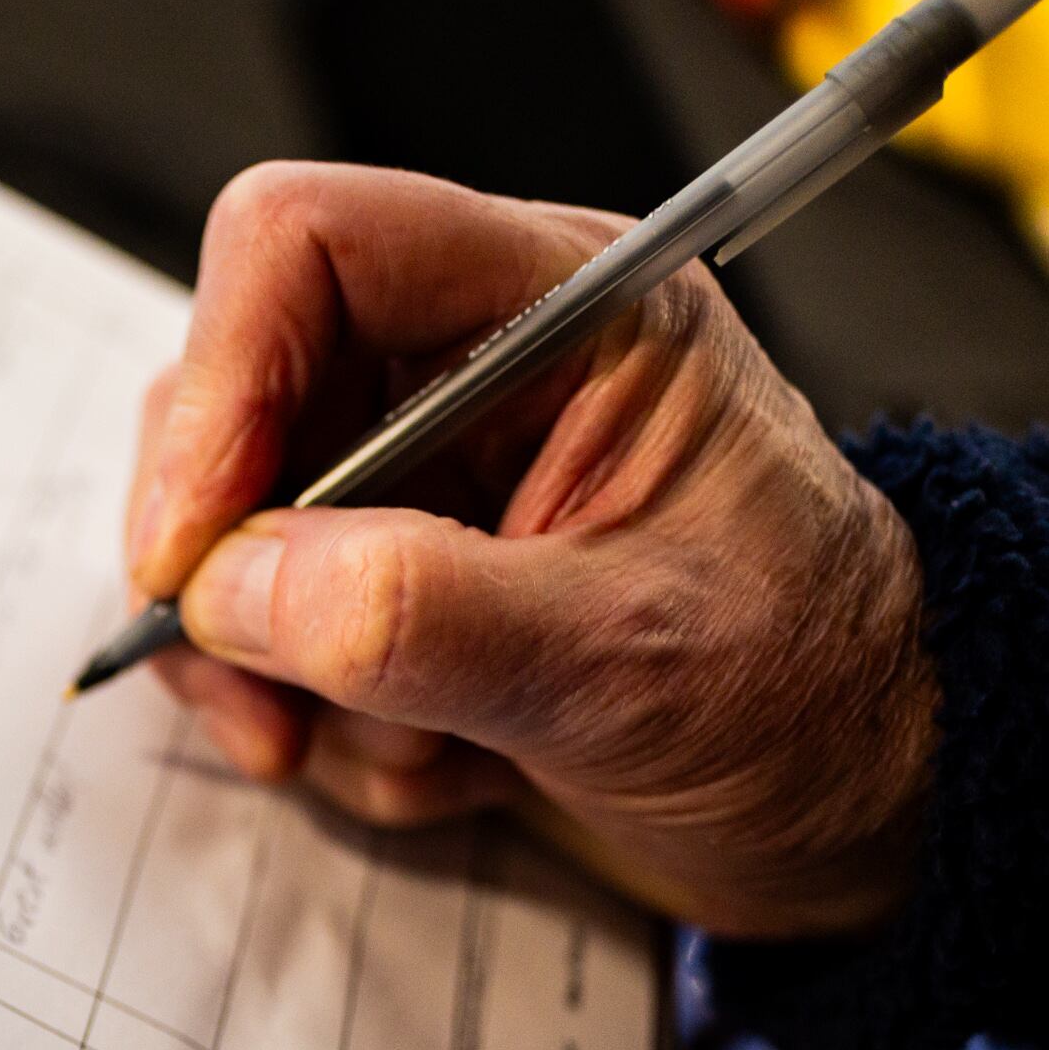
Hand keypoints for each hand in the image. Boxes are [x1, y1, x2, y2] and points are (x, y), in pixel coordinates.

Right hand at [124, 163, 936, 939]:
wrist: (857, 803)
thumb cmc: (807, 692)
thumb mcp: (629, 660)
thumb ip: (426, 617)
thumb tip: (234, 588)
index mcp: (554, 308)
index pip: (307, 247)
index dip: (220, 384)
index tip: (191, 551)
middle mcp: (463, 366)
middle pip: (228, 397)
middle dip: (230, 573)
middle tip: (275, 707)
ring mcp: (413, 477)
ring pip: (222, 535)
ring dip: (278, 678)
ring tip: (414, 753)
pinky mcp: (384, 577)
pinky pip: (258, 636)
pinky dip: (316, 727)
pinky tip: (439, 764)